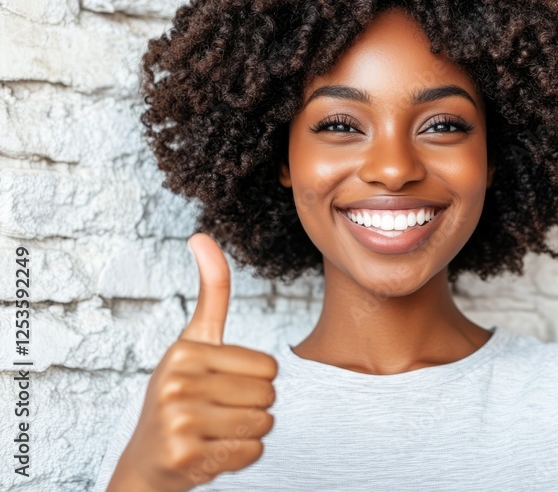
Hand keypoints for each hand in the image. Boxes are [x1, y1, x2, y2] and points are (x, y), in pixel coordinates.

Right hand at [108, 233, 278, 491]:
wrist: (148, 462)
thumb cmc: (180, 395)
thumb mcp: (194, 341)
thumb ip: (211, 291)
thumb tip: (201, 234)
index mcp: (184, 350)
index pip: (269, 367)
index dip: (255, 380)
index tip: (219, 386)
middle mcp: (176, 383)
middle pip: (270, 395)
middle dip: (253, 407)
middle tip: (218, 413)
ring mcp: (178, 421)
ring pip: (263, 423)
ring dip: (249, 433)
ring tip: (215, 432)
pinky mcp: (185, 456)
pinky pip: (253, 451)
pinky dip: (241, 457)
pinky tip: (211, 453)